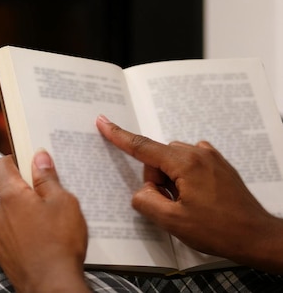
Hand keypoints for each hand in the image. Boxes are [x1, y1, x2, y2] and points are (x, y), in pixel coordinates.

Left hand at [0, 150, 89, 291]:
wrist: (51, 286)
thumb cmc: (60, 242)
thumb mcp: (63, 202)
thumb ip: (47, 178)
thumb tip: (38, 156)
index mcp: (10, 196)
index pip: (2, 165)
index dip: (16, 159)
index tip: (31, 161)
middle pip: (8, 191)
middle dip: (27, 191)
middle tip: (51, 196)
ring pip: (10, 215)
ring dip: (25, 214)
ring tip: (51, 224)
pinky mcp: (1, 254)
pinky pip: (11, 234)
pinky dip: (24, 233)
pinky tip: (43, 241)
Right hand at [96, 114, 282, 273]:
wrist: (256, 236)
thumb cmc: (220, 230)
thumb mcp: (173, 222)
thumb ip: (146, 201)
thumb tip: (142, 191)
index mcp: (185, 163)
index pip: (143, 147)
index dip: (119, 136)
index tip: (103, 122)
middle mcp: (198, 153)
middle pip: (158, 158)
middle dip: (157, 180)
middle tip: (172, 205)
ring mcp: (211, 157)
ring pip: (173, 161)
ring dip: (171, 181)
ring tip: (189, 205)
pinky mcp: (218, 165)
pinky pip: (189, 163)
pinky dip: (184, 178)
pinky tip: (197, 198)